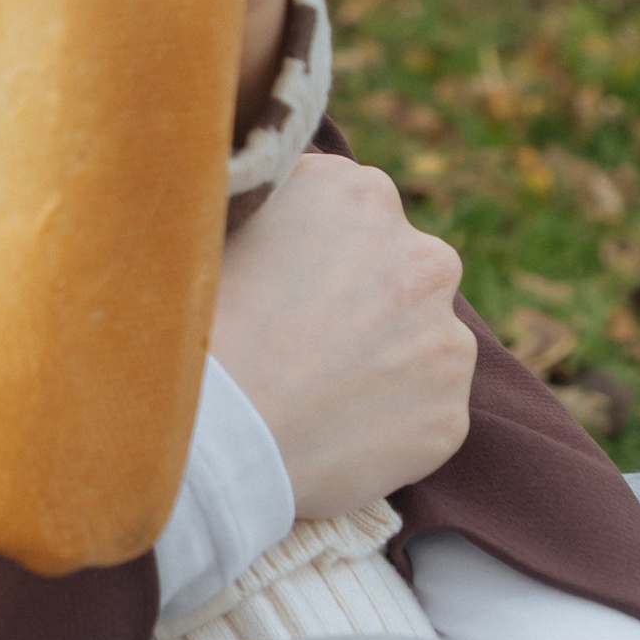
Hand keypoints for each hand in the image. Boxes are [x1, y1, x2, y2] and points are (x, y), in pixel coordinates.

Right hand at [211, 152, 474, 519]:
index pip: (341, 204)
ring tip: (307, 390)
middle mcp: (421, 256)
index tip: (272, 274)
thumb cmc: (189, 332)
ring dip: (379, 355)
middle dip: (358, 293)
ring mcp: (446, 340)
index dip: (303, 242)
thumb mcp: (210, 231)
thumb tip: (262, 198)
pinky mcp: (450, 415)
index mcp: (356, 195)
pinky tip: (327, 431)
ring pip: (418, 339)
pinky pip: (419, 411)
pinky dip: (382, 420)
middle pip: (395, 266)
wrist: (209, 443)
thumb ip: (260, 205)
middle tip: (292, 335)